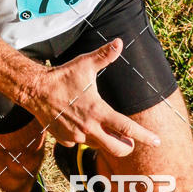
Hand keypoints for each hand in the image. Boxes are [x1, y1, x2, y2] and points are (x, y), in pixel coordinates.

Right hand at [26, 38, 160, 158]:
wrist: (35, 90)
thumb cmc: (62, 76)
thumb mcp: (85, 64)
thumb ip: (104, 55)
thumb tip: (119, 42)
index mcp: (98, 112)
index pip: (127, 129)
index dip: (144, 136)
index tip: (157, 141)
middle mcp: (89, 129)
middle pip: (118, 150)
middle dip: (127, 146)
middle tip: (130, 139)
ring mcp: (77, 137)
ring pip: (99, 147)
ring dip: (106, 140)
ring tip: (104, 127)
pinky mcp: (65, 140)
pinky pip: (80, 143)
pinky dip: (85, 137)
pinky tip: (79, 123)